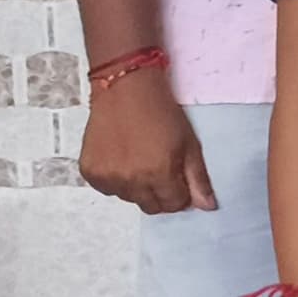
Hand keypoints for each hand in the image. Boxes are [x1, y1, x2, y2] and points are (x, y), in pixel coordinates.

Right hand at [79, 75, 212, 216]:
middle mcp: (130, 180)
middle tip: (160, 170)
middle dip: (160, 194)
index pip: (173, 205)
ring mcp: (107, 177)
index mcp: (158, 174)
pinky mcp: (90, 171)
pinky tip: (122, 158)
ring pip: (128, 198)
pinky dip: (115, 180)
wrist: (126, 89)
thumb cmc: (161, 112)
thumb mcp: (189, 143)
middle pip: (150, 206)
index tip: (179, 180)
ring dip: (137, 187)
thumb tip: (207, 207)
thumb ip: (198, 178)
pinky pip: (106, 189)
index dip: (180, 194)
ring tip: (140, 159)